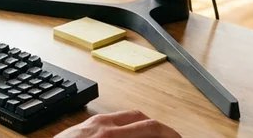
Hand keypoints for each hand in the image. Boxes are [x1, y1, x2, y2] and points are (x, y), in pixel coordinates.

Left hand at [54, 111, 179, 137]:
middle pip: (141, 117)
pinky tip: (128, 137)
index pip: (151, 128)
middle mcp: (101, 125)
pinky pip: (111, 120)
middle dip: (158, 128)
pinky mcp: (83, 125)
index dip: (170, 134)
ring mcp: (91, 123)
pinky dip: (125, 127)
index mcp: (110, 136)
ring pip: (125, 117)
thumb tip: (151, 137)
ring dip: (142, 126)